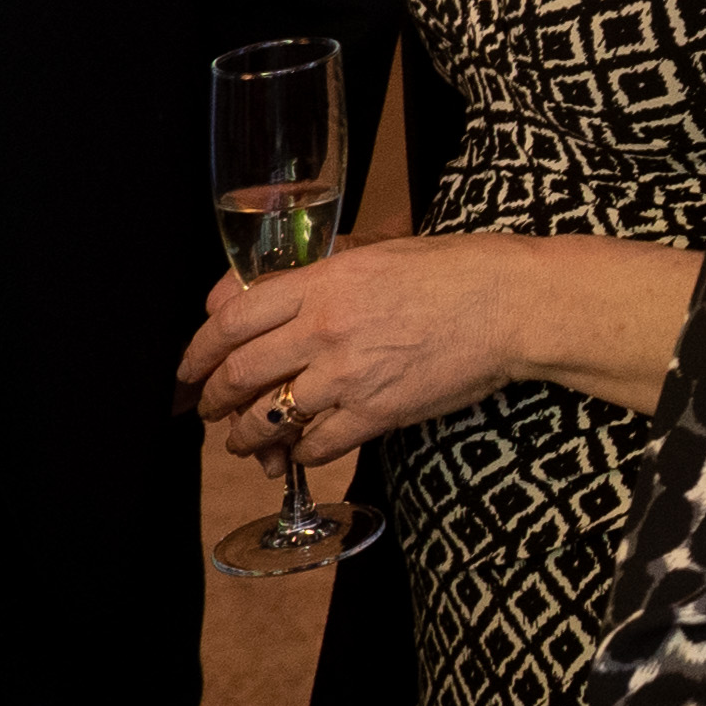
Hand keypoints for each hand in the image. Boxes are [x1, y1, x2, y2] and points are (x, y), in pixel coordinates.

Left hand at [177, 237, 531, 463]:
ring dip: (247, 436)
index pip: (231, 320)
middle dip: (214, 399)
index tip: (191, 367)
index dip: (198, 350)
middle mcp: (324, 331)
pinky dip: (298, 453)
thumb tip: (268, 290)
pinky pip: (317, 444)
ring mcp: (349, 376)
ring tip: (244, 442)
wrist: (514, 305)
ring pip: (269, 416)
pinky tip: (298, 452)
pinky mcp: (378, 413)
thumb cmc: (457, 270)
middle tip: (208, 409)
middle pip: (240, 373)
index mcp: (322, 284)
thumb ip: (319, 272)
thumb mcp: (377, 252)